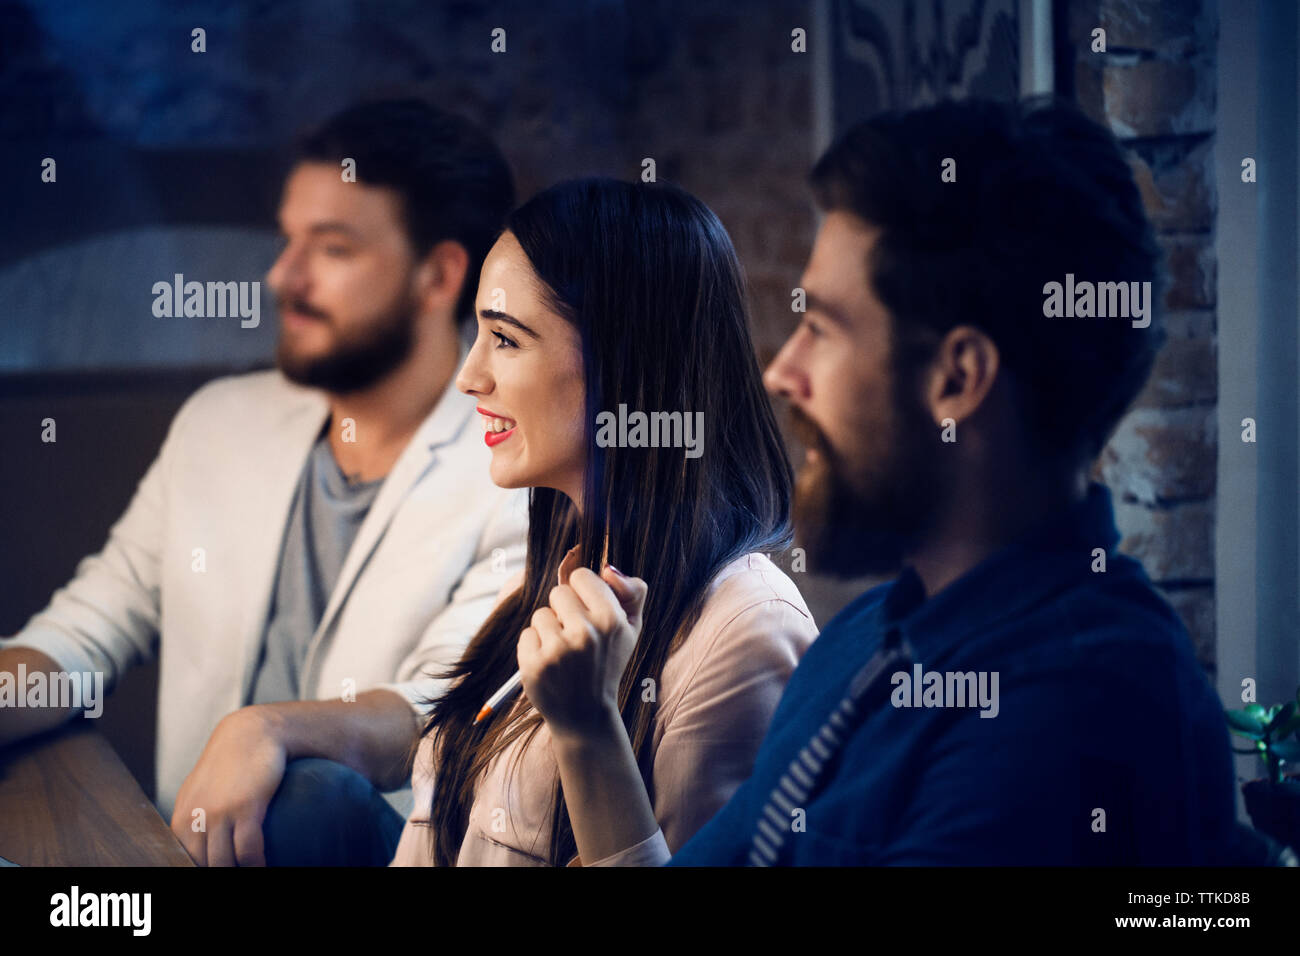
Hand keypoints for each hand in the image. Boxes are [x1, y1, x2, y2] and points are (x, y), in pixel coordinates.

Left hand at [170, 706, 286, 865]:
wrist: (252, 733)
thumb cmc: (230, 763)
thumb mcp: (200, 791)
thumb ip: (195, 818)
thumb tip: (196, 846)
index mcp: (182, 819)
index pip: (183, 860)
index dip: (197, 870)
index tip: (214, 870)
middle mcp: (195, 818)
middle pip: (203, 865)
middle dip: (218, 872)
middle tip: (234, 872)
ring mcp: (219, 813)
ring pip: (223, 863)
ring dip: (238, 871)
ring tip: (251, 871)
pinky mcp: (245, 807)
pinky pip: (248, 850)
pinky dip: (255, 864)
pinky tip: (262, 865)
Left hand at [518, 546, 647, 740]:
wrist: (586, 714)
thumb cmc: (608, 663)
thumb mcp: (631, 629)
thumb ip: (632, 592)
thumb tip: (608, 568)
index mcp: (611, 620)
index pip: (581, 575)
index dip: (583, 591)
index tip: (589, 611)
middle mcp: (585, 633)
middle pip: (558, 592)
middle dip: (565, 610)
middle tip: (577, 637)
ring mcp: (557, 650)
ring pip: (540, 614)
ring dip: (549, 630)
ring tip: (564, 653)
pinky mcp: (533, 665)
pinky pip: (526, 635)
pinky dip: (534, 647)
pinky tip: (550, 665)